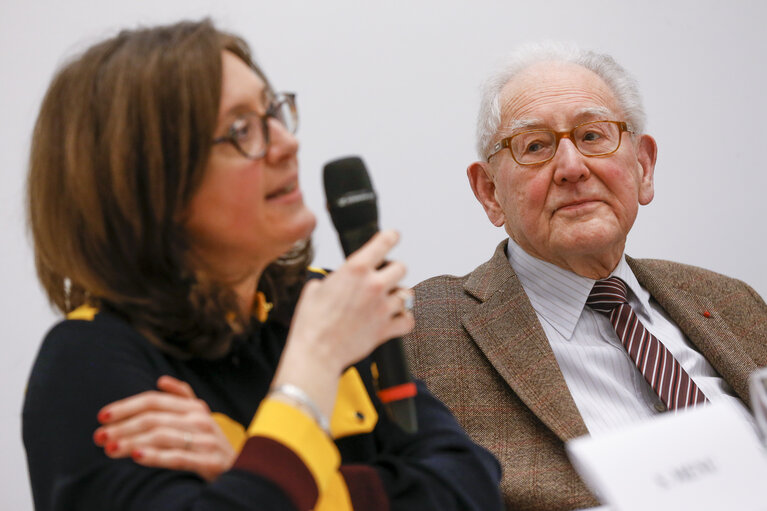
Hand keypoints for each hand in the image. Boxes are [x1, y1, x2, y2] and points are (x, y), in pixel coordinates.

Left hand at [93, 376, 234, 480]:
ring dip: (132, 442)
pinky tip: (137, 457)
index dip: (127, 406)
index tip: (102, 416)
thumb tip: (161, 380)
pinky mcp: (209, 461)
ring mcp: (205, 440)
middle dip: (123, 427)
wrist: (241, 468)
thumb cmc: (210, 443)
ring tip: (109, 449)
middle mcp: (200, 419)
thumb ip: (183, 397)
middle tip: (98, 436)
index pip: (154, 401)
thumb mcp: (200, 416)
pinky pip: (178, 457)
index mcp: (194, 407)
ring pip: (161, 436)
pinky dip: (156, 456)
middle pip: (154, 418)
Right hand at [274, 229, 414, 417]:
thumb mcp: (315, 290)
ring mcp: (383, 308)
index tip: (393, 237)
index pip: (385, 242)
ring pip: (407, 294)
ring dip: (398, 296)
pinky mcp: (386, 329)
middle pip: (401, 268)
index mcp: (355, 269)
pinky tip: (396, 319)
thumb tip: (337, 282)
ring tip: (387, 301)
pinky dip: (404, 320)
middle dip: (393, 271)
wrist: (316, 353)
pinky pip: (408, 320)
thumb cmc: (311, 324)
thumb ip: (333, 279)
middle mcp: (373, 285)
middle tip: (383, 278)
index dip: (391, 237)